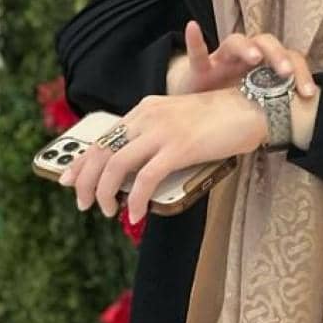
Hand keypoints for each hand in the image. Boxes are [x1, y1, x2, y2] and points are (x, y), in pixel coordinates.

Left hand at [58, 88, 266, 223]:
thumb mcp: (181, 122)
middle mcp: (150, 115)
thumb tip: (135, 170)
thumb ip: (157, 138)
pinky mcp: (180, 147)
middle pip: (103, 150)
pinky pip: (146, 179)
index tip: (69, 180)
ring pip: (116, 165)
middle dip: (85, 181)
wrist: (254, 107)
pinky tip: (137, 215)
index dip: (82, 161)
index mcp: (148, 107)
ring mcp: (164, 130)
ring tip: (109, 212)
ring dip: (105, 193)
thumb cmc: (222, 118)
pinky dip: (136, 200)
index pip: (105, 136)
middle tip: (83, 204)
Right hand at [166, 21, 316, 99]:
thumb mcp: (258, 108)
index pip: (289, 59)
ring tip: (255, 56)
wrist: (200, 112)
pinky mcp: (199, 68)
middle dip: (278, 55)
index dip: (301, 73)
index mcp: (265, 67)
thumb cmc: (235, 107)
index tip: (307, 93)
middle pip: (266, 43)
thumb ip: (278, 108)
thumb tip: (308, 127)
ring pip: (235, 42)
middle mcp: (246, 57)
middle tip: (286, 73)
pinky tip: (193, 27)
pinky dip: (194, 40)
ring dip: (246, 47)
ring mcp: (222, 60)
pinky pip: (196, 52)